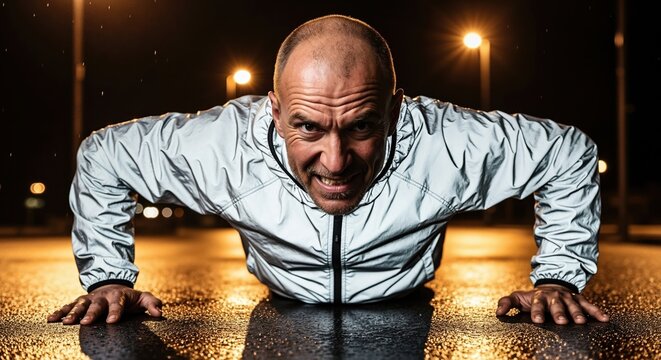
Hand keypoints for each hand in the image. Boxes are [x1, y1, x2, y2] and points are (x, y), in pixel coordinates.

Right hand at [47, 284, 162, 324]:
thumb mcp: (143, 298)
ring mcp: (90, 298)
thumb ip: (152, 303)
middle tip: (86, 323)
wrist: (113, 285)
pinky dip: (59, 312)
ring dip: (73, 313)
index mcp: (118, 295)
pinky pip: (68, 306)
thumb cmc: (129, 297)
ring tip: (67, 322)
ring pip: (80, 305)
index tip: (113, 321)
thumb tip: (159, 313)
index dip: (116, 312)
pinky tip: (51, 319)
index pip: (118, 303)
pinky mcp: (80, 301)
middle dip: (92, 314)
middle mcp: (102, 296)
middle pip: (96, 305)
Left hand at [496, 284, 608, 324]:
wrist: (552, 285)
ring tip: (581, 322)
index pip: (537, 304)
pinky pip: (589, 305)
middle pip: (557, 305)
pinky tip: (604, 319)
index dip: (537, 312)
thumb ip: (507, 303)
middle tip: (561, 321)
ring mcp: (568, 298)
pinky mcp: (579, 299)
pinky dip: (596, 312)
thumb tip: (497, 313)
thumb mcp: (518, 297)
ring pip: (574, 305)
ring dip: (577, 313)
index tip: (536, 320)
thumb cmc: (533, 296)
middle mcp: (554, 297)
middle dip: (559, 313)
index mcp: (539, 297)